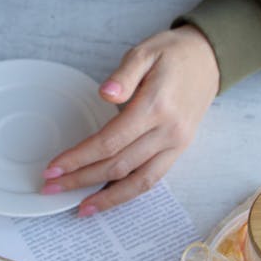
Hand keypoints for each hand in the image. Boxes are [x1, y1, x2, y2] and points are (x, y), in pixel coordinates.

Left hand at [42, 26, 218, 215]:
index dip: (79, 157)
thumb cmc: (172, 53)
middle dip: (82, 179)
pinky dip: (129, 192)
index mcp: (155, 106)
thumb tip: (105, 94)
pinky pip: (153, 178)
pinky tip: (109, 198)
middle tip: (51, 187)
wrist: (209, 59)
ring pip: (139, 181)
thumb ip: (124, 74)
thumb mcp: (145, 52)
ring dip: (107, 198)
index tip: (54, 167)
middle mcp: (168, 131)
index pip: (110, 141)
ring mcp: (177, 144)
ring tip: (80, 208)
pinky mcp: (180, 149)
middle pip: (119, 165)